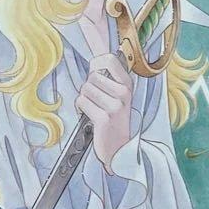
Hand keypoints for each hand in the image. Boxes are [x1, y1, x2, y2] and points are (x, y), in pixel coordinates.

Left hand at [74, 52, 133, 173]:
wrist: (119, 148)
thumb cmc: (114, 120)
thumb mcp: (118, 96)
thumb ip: (109, 79)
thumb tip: (95, 60)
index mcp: (128, 85)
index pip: (109, 60)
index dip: (97, 64)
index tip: (96, 72)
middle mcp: (124, 93)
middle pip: (91, 76)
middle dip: (88, 88)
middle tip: (96, 101)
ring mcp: (115, 106)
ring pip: (85, 89)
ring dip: (84, 99)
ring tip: (94, 109)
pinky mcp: (104, 118)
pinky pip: (81, 102)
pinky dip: (80, 109)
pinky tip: (90, 116)